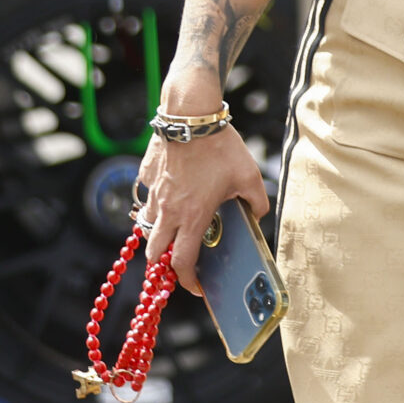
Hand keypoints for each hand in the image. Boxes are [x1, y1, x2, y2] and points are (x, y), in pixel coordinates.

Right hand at [136, 128, 272, 296]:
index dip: (189, 281)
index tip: (198, 286)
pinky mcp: (146, 175)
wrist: (191, 115)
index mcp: (193, 217)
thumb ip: (257, 202)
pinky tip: (171, 191)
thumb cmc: (221, 146)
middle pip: (155, 254)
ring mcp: (153, 194)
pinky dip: (155, 202)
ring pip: (146, 227)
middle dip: (165, 265)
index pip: (183, 263)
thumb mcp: (250, 176)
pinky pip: (146, 196)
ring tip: (174, 228)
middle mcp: (168, 211)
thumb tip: (257, 215)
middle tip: (180, 260)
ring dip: (157, 234)